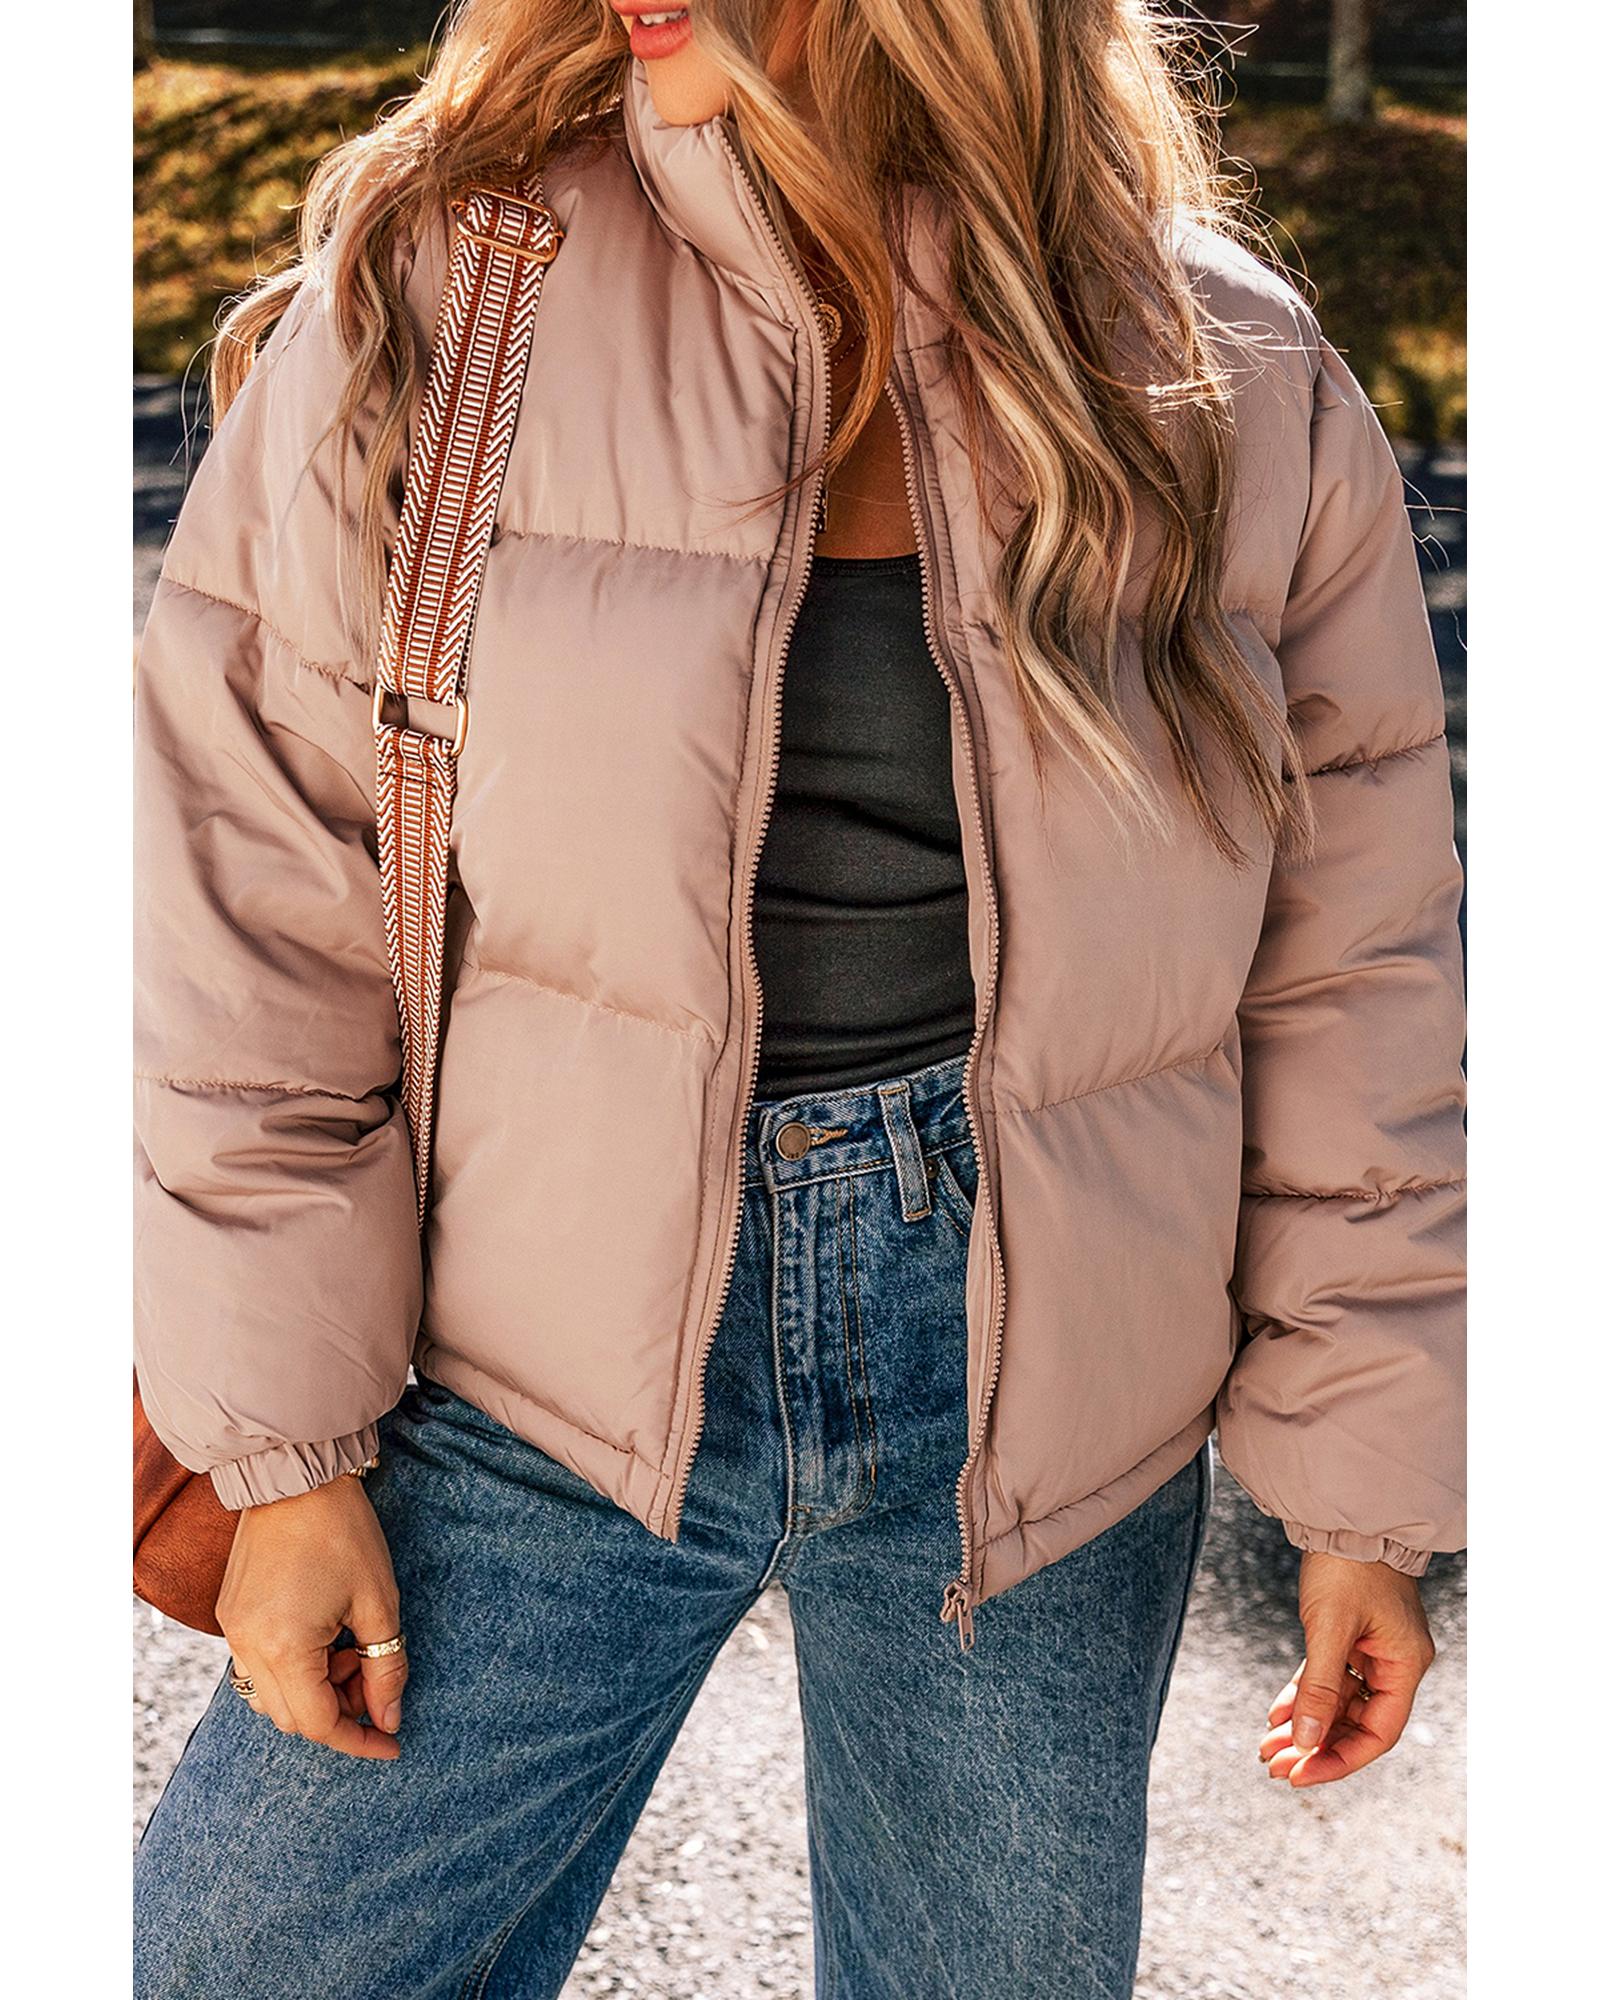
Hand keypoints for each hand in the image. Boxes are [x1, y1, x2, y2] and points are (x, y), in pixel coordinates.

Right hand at [215, 1473, 406, 1760]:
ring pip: (273, 1695)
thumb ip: (385, 1667)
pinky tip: (327, 1635)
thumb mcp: (378, 1602)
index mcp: (283, 1648)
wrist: (295, 1476)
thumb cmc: (342, 1533)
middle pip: (292, 1717)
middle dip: (340, 1709)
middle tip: (375, 1674)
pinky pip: (259, 1665)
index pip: (318, 1723)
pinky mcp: (231, 1615)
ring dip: (316, 1690)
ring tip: (352, 1647)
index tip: (392, 1743)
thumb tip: (388, 1720)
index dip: (358, 1739)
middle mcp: (247, 1647)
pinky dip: (295, 1667)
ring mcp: (233, 1631)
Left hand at [1258, 1551, 1434, 1787]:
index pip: (1377, 1733)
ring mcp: (1373, 1649)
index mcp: (1405, 1665)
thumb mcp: (1331, 1629)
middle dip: (1315, 1746)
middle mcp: (1394, 1663)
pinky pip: (1328, 1678)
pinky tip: (1275, 1714)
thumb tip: (1307, 1742)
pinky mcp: (1351, 1636)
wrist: (1343, 1514)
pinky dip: (1304, 1696)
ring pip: (1339, 1703)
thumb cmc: (1347, 1567)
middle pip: (1356, 1723)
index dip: (1339, 1760)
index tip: (1300, 1775)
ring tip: (1267, 1748)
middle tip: (1274, 1767)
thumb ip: (1321, 1689)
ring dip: (1305, 1724)